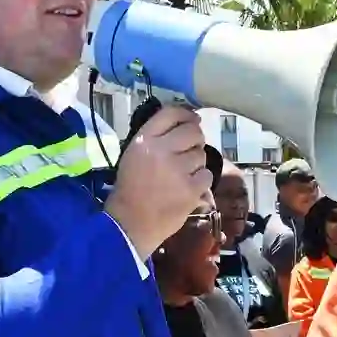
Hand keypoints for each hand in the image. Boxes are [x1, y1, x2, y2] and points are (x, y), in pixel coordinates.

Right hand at [107, 106, 209, 257]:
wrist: (130, 223)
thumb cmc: (130, 189)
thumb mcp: (133, 155)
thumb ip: (155, 138)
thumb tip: (184, 124)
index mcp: (144, 140)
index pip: (171, 113)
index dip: (186, 114)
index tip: (193, 119)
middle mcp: (161, 150)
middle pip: (193, 131)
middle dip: (195, 139)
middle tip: (190, 151)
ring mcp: (178, 170)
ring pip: (201, 155)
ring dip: (196, 163)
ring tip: (183, 175)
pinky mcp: (190, 189)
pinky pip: (207, 176)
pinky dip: (201, 181)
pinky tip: (189, 188)